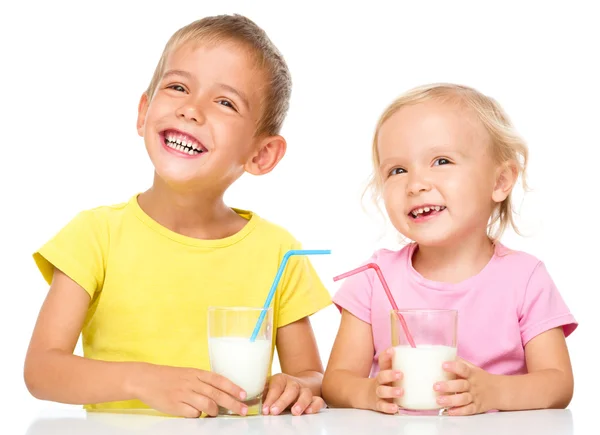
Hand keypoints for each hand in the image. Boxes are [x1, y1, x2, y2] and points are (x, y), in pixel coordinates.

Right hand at [130, 363, 247, 417]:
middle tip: (243, 410)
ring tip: (216, 413)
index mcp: (197, 373)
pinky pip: (192, 413)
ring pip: (207, 405)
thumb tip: (222, 393)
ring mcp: (184, 394)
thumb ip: (203, 382)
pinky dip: (197, 415)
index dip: (233, 387)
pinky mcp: (176, 406)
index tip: (244, 395)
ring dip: (215, 411)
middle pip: (217, 394)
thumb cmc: (169, 377)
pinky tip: (196, 413)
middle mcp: (192, 383)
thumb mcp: (188, 373)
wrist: (146, 379)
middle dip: (233, 404)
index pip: (219, 379)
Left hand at [262, 373, 325, 415]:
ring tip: (295, 412)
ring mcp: (305, 390)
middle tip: (274, 411)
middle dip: (282, 401)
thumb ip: (260, 396)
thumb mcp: (268, 390)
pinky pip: (318, 400)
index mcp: (280, 379)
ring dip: (300, 403)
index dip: (270, 398)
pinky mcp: (314, 398)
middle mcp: (294, 383)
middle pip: (290, 389)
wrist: (298, 385)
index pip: (276, 386)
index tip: (265, 410)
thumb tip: (245, 404)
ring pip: (305, 393)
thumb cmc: (279, 390)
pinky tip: (309, 411)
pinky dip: (315, 405)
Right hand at [368, 347, 402, 413]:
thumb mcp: (389, 372)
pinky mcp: (378, 404)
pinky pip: (382, 406)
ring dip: (391, 391)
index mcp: (384, 372)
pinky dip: (388, 407)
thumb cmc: (385, 383)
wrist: (366, 395)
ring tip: (401, 392)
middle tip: (400, 374)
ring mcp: (378, 393)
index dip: (386, 355)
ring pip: (382, 391)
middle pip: (382, 376)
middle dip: (390, 374)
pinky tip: (395, 408)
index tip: (392, 350)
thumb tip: (419, 358)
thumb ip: (401, 367)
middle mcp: (380, 382)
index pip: (382, 361)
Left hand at [435, 358, 494, 415]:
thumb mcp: (472, 368)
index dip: (453, 367)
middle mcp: (473, 385)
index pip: (463, 369)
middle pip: (461, 385)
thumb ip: (459, 362)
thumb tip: (442, 354)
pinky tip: (449, 411)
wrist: (498, 391)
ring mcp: (475, 397)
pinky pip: (468, 410)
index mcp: (471, 373)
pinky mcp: (476, 408)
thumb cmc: (479, 378)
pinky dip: (459, 411)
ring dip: (451, 400)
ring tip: (439, 400)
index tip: (443, 365)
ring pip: (463, 399)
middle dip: (448, 386)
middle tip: (435, 386)